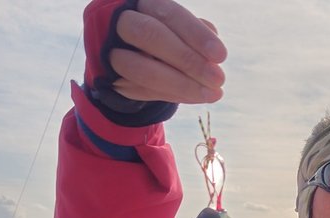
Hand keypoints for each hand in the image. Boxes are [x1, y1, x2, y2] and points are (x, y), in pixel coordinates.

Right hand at [87, 0, 226, 104]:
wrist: (125, 53)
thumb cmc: (163, 36)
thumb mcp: (179, 30)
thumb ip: (195, 37)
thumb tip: (214, 55)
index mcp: (144, 4)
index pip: (169, 13)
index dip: (195, 34)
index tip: (221, 55)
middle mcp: (122, 22)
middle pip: (150, 35)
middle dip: (187, 60)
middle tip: (218, 79)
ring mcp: (110, 50)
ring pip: (140, 68)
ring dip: (179, 85)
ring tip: (209, 94)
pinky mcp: (108, 77)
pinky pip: (137, 90)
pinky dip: (169, 95)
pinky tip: (193, 96)